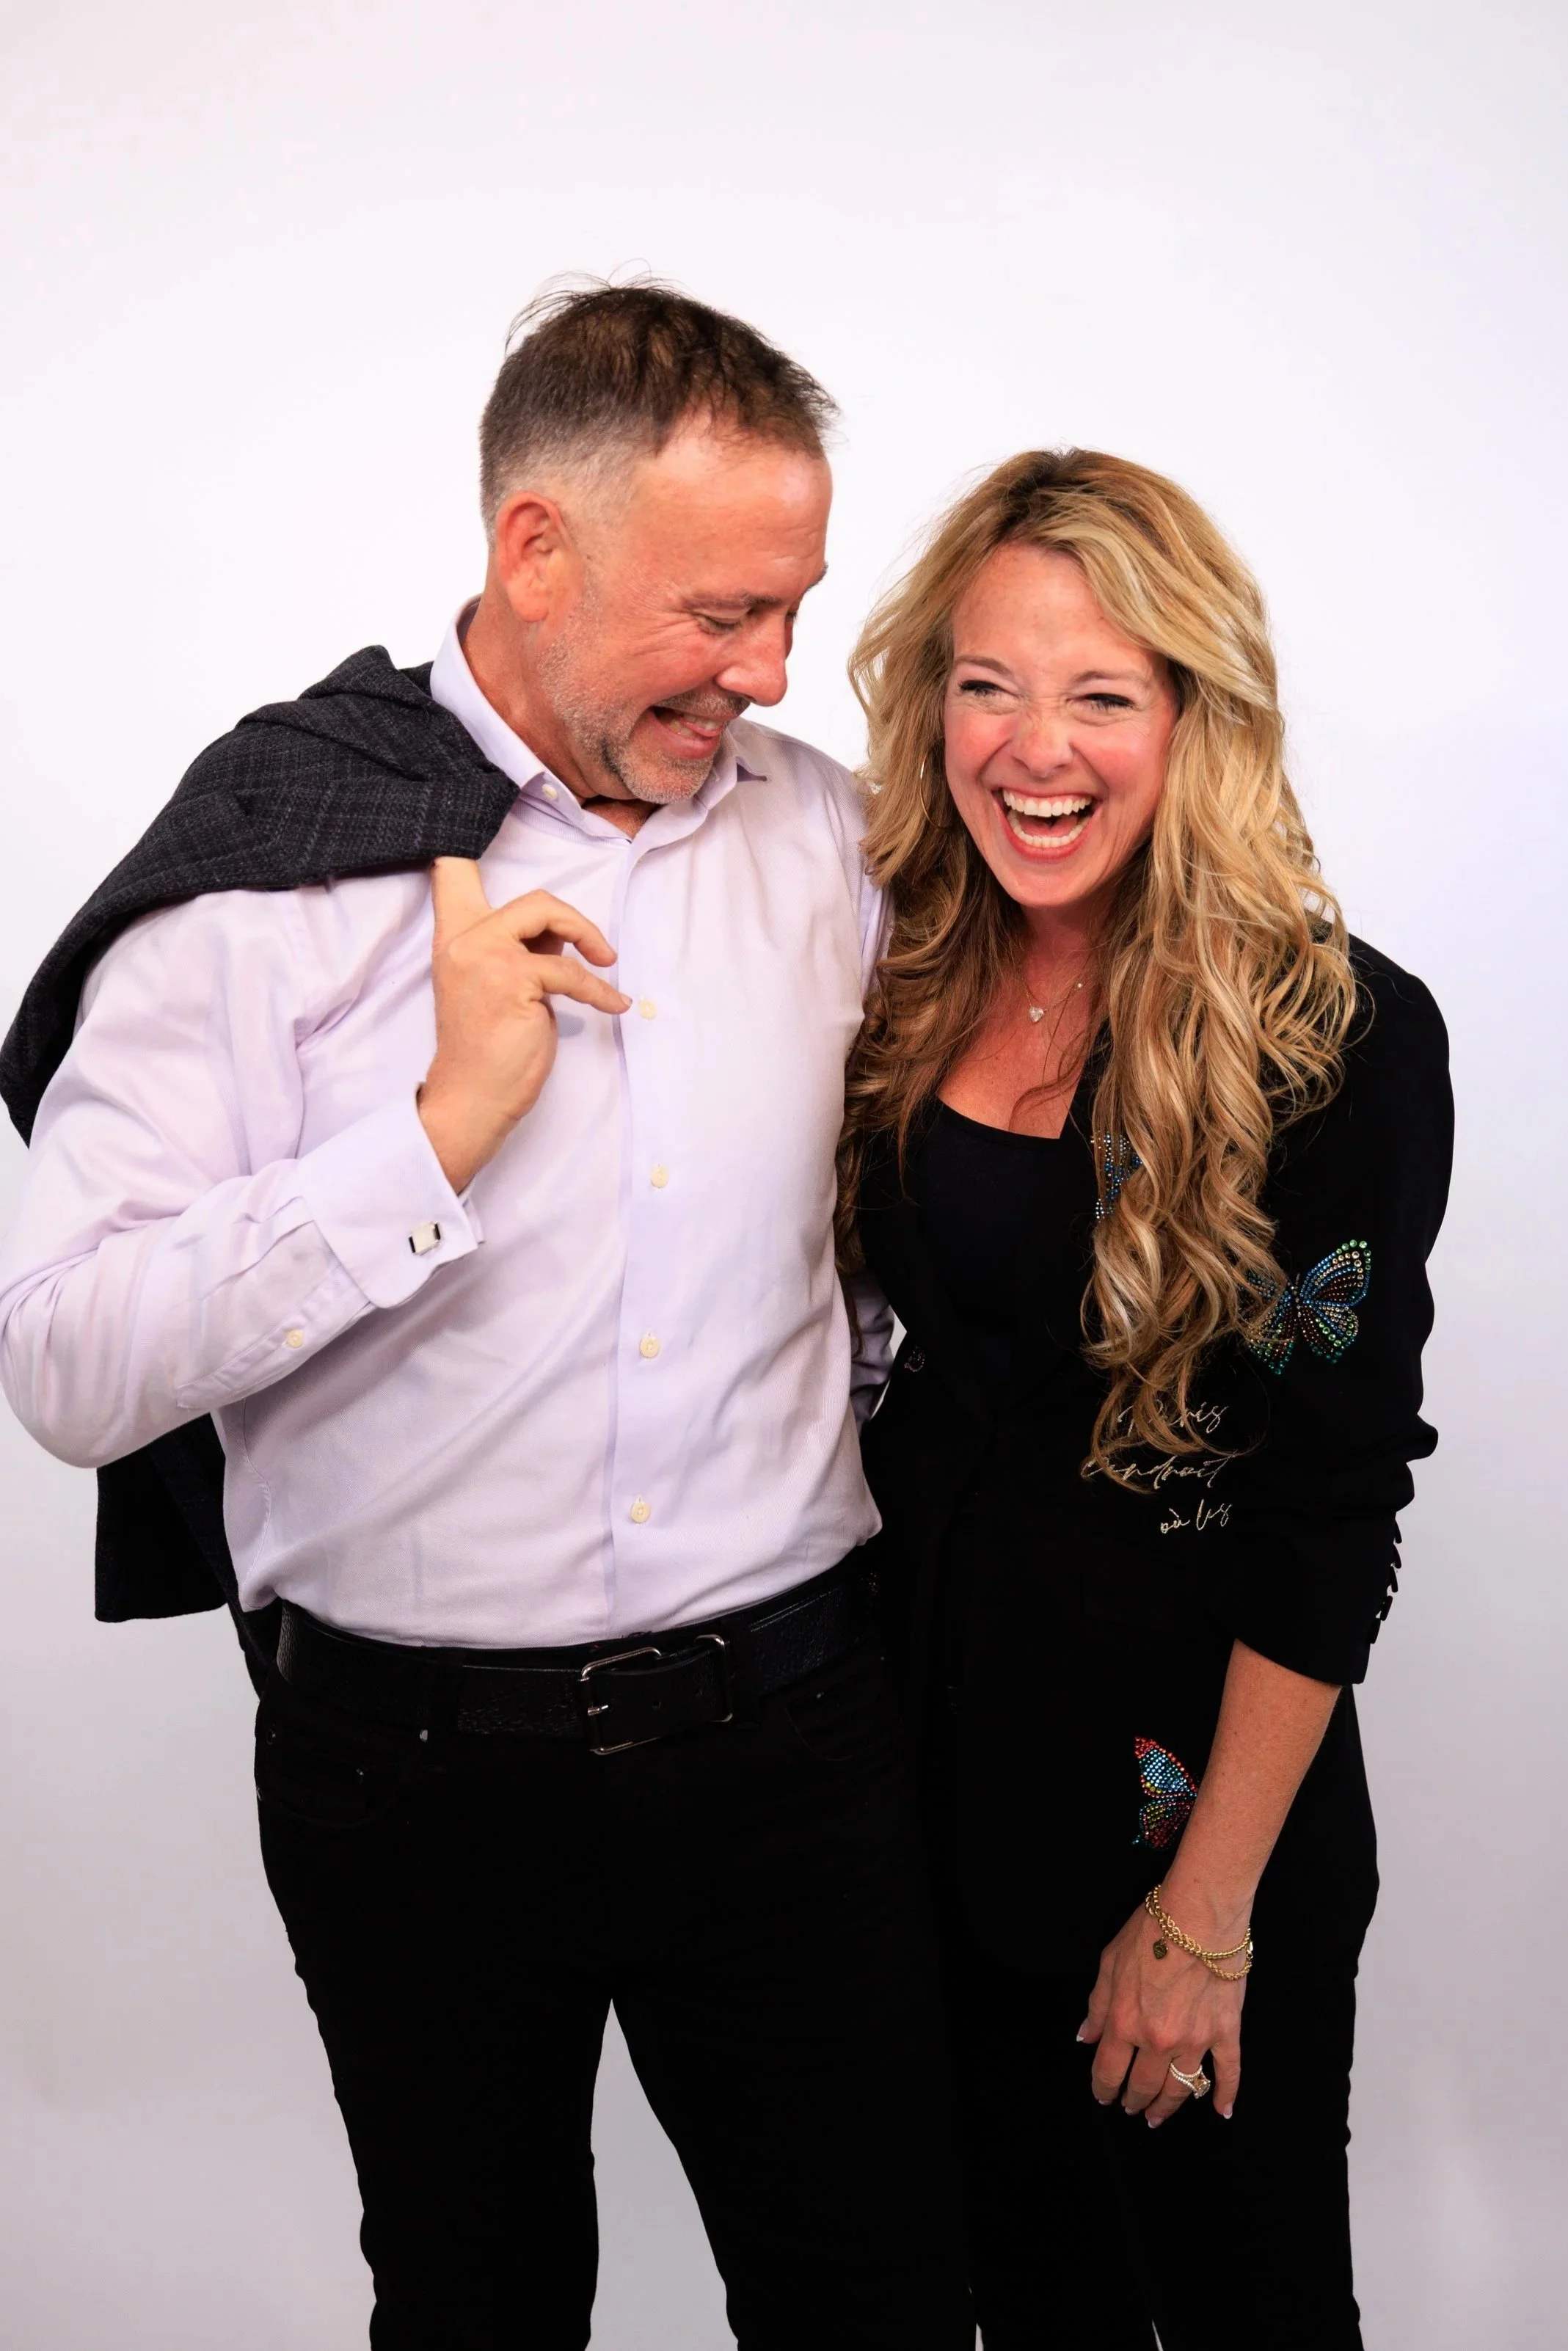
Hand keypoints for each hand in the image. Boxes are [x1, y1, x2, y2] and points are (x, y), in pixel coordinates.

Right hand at [417, 858, 629, 1192]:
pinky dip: (600, 990)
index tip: (480, 799)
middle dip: (576, 920)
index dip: (464, 836)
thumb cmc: (489, 1048)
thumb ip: (520, 949)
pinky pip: (572, 970)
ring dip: (589, 941)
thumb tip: (561, 932)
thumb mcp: (499, 985)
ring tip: (605, 968)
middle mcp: (464, 938)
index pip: (451, 869)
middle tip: (598, 951)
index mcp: (454, 935)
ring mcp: (485, 955)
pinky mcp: (512, 978)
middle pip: (533, 896)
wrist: (471, 1099)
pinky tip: (613, 1005)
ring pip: (550, 915)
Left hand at [1078, 1895, 1246, 2125]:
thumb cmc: (1150, 1930)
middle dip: (1134, 2101)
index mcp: (1125, 2022)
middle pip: (1144, 2087)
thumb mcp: (1109, 1962)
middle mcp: (1158, 2040)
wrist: (1199, 1915)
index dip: (1103, 2089)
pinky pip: (1228, 2073)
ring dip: (1168, 2107)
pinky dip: (1226, 2095)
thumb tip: (1086, 2037)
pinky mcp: (1225, 2032)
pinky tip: (1222, 2112)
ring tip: (1158, 2116)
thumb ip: (1097, 2005)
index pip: (1108, 2071)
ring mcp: (1195, 2040)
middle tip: (1131, 2108)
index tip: (1103, 2096)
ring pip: (1181, 2090)